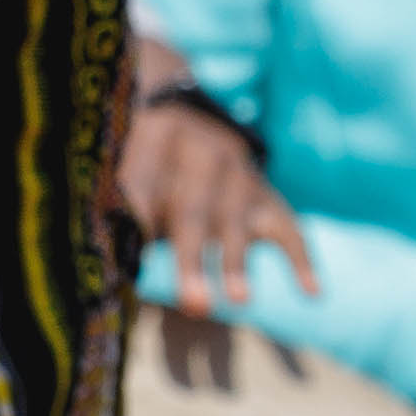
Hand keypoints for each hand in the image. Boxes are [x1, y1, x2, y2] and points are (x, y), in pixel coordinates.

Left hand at [109, 32, 314, 309]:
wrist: (179, 108)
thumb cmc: (138, 158)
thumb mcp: (124, 168)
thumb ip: (120, 209)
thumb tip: (102, 268)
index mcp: (154, 137)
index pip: (144, 187)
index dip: (138, 222)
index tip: (131, 261)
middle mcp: (202, 152)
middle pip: (195, 210)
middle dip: (194, 260)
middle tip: (195, 306)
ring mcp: (240, 173)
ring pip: (237, 219)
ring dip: (237, 261)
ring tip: (239, 300)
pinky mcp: (267, 195)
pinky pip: (290, 226)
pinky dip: (302, 259)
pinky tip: (313, 293)